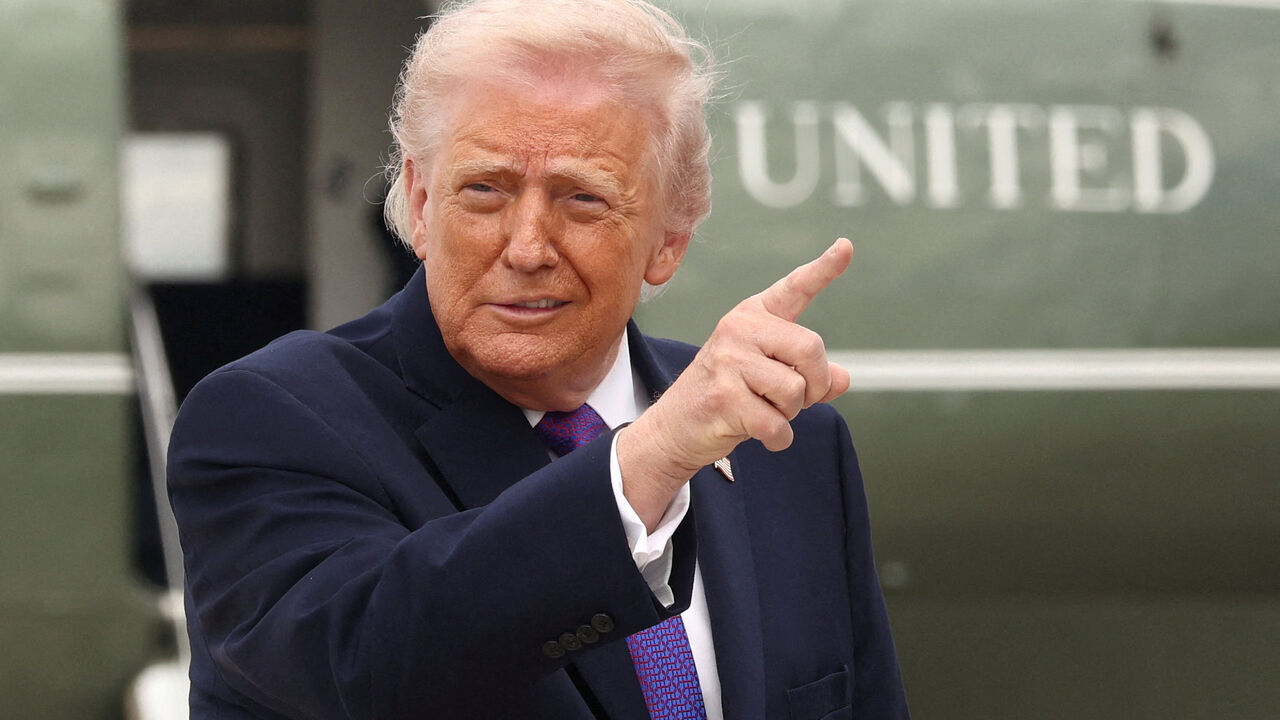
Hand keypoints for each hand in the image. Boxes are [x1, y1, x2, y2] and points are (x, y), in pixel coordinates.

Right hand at [618, 238, 852, 528]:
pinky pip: (777, 423)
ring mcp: (729, 361)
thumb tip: (842, 379)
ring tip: (766, 413)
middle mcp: (740, 329)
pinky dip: (779, 438)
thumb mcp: (769, 378)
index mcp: (753, 316)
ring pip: (796, 390)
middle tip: (798, 401)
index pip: (795, 288)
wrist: (674, 427)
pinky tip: (762, 436)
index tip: (845, 247)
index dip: (824, 269)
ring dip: (791, 414)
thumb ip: (807, 374)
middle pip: (811, 349)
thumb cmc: (727, 397)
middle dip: (815, 385)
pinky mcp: (724, 396)